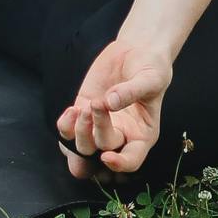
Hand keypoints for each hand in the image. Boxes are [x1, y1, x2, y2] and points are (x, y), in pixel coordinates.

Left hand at [57, 32, 172, 180]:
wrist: (136, 52)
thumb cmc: (151, 68)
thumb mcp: (151, 78)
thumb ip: (132, 90)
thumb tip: (110, 102)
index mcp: (142, 134)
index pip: (132, 160)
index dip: (119, 165)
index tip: (106, 157)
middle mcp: (121, 135)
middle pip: (103, 150)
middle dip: (97, 132)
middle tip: (97, 105)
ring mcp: (100, 126)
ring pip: (82, 148)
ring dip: (79, 131)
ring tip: (86, 105)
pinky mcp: (83, 113)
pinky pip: (67, 132)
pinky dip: (66, 126)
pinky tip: (73, 109)